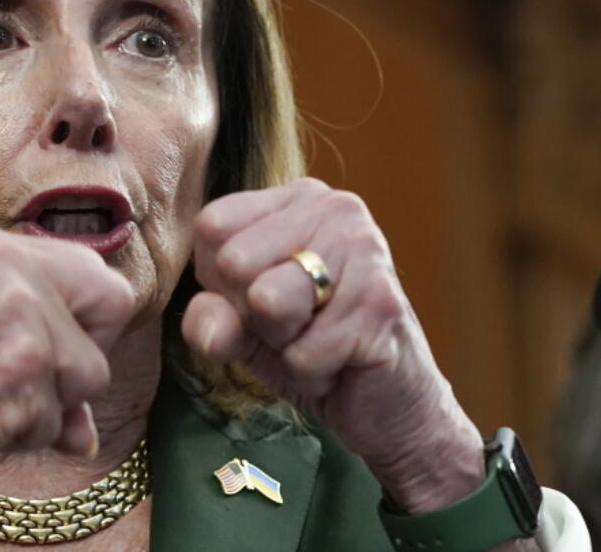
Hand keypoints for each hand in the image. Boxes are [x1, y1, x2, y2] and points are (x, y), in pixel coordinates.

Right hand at [0, 226, 133, 551]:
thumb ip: (43, 342)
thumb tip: (88, 424)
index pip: (95, 271)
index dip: (84, 322)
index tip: (41, 352)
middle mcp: (7, 260)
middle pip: (114, 300)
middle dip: (84, 355)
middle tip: (24, 379)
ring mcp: (17, 308)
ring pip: (93, 372)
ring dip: (50, 408)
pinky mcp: (23, 361)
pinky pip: (64, 417)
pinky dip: (29, 437)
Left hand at [181, 178, 485, 512]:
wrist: (390, 401)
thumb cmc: (308, 347)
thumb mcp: (242, 329)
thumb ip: (209, 319)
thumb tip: (213, 331)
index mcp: (293, 199)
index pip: (212, 226)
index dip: (219, 280)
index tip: (258, 297)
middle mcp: (333, 208)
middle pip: (234, 261)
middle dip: (253, 314)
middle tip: (296, 324)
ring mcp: (365, 249)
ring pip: (267, 302)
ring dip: (283, 344)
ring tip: (318, 339)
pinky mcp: (382, 302)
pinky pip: (302, 353)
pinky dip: (312, 372)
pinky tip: (342, 362)